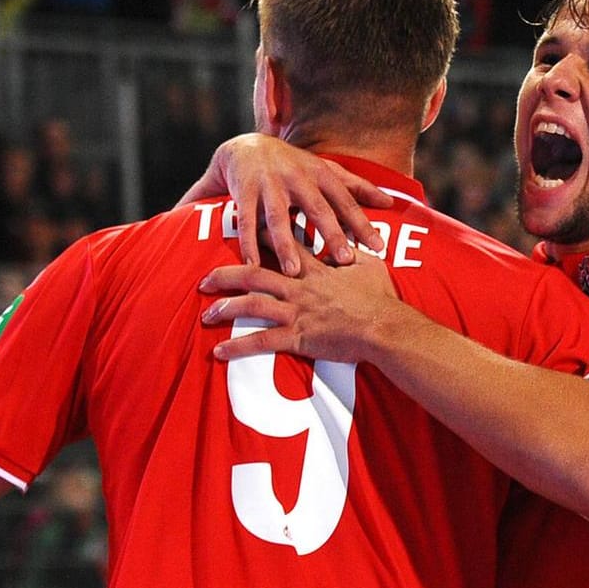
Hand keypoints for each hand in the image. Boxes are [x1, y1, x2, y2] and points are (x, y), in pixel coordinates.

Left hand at [200, 248, 399, 362]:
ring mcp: (296, 312)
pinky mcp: (298, 337)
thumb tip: (353, 243)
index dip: (259, 238)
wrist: (385, 326)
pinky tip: (219, 352)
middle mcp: (299, 288)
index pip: (281, 246)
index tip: (241, 235)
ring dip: (225, 309)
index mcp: (314, 270)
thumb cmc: (381, 298)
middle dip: (225, 276)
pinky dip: (238, 347)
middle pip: (253, 275)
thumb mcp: (369, 266)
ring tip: (206, 315)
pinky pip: (261, 341)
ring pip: (251, 305)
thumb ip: (355, 253)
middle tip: (204, 280)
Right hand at [201, 134, 392, 275]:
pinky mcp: (244, 192)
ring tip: (294, 271)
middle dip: (331, 233)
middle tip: (343, 260)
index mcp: (320, 173)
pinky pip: (246, 221)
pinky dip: (248, 243)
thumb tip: (390, 202)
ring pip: (278, 218)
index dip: (362, 224)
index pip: (346, 201)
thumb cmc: (294, 165)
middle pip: (316, 208)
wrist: (247, 147)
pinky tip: (253, 265)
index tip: (379, 248)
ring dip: (286, 245)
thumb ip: (356, 186)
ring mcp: (269, 184)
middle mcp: (297, 177)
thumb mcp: (325, 170)